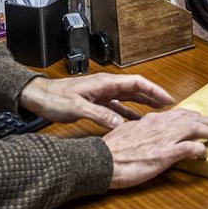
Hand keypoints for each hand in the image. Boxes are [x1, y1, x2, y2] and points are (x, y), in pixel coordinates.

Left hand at [17, 73, 173, 129]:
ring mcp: (101, 94)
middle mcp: (106, 86)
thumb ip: (100, 116)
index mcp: (105, 83)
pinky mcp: (95, 102)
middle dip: (153, 97)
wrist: (37, 97)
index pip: (136, 83)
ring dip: (143, 105)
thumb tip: (121, 125)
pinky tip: (133, 123)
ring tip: (157, 114)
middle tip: (170, 107)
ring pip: (128, 98)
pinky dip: (128, 114)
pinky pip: (117, 107)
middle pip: (136, 89)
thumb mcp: (77, 108)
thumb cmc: (54, 98)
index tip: (168, 99)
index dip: (154, 90)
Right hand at [103, 108, 207, 188]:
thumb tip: (149, 134)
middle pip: (191, 118)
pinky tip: (204, 153)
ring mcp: (164, 139)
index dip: (193, 117)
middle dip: (207, 121)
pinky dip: (200, 149)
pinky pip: (190, 148)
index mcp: (151, 120)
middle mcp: (160, 125)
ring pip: (195, 128)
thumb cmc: (111, 150)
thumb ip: (142, 131)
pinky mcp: (165, 154)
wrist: (102, 160)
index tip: (200, 120)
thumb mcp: (128, 133)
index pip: (178, 113)